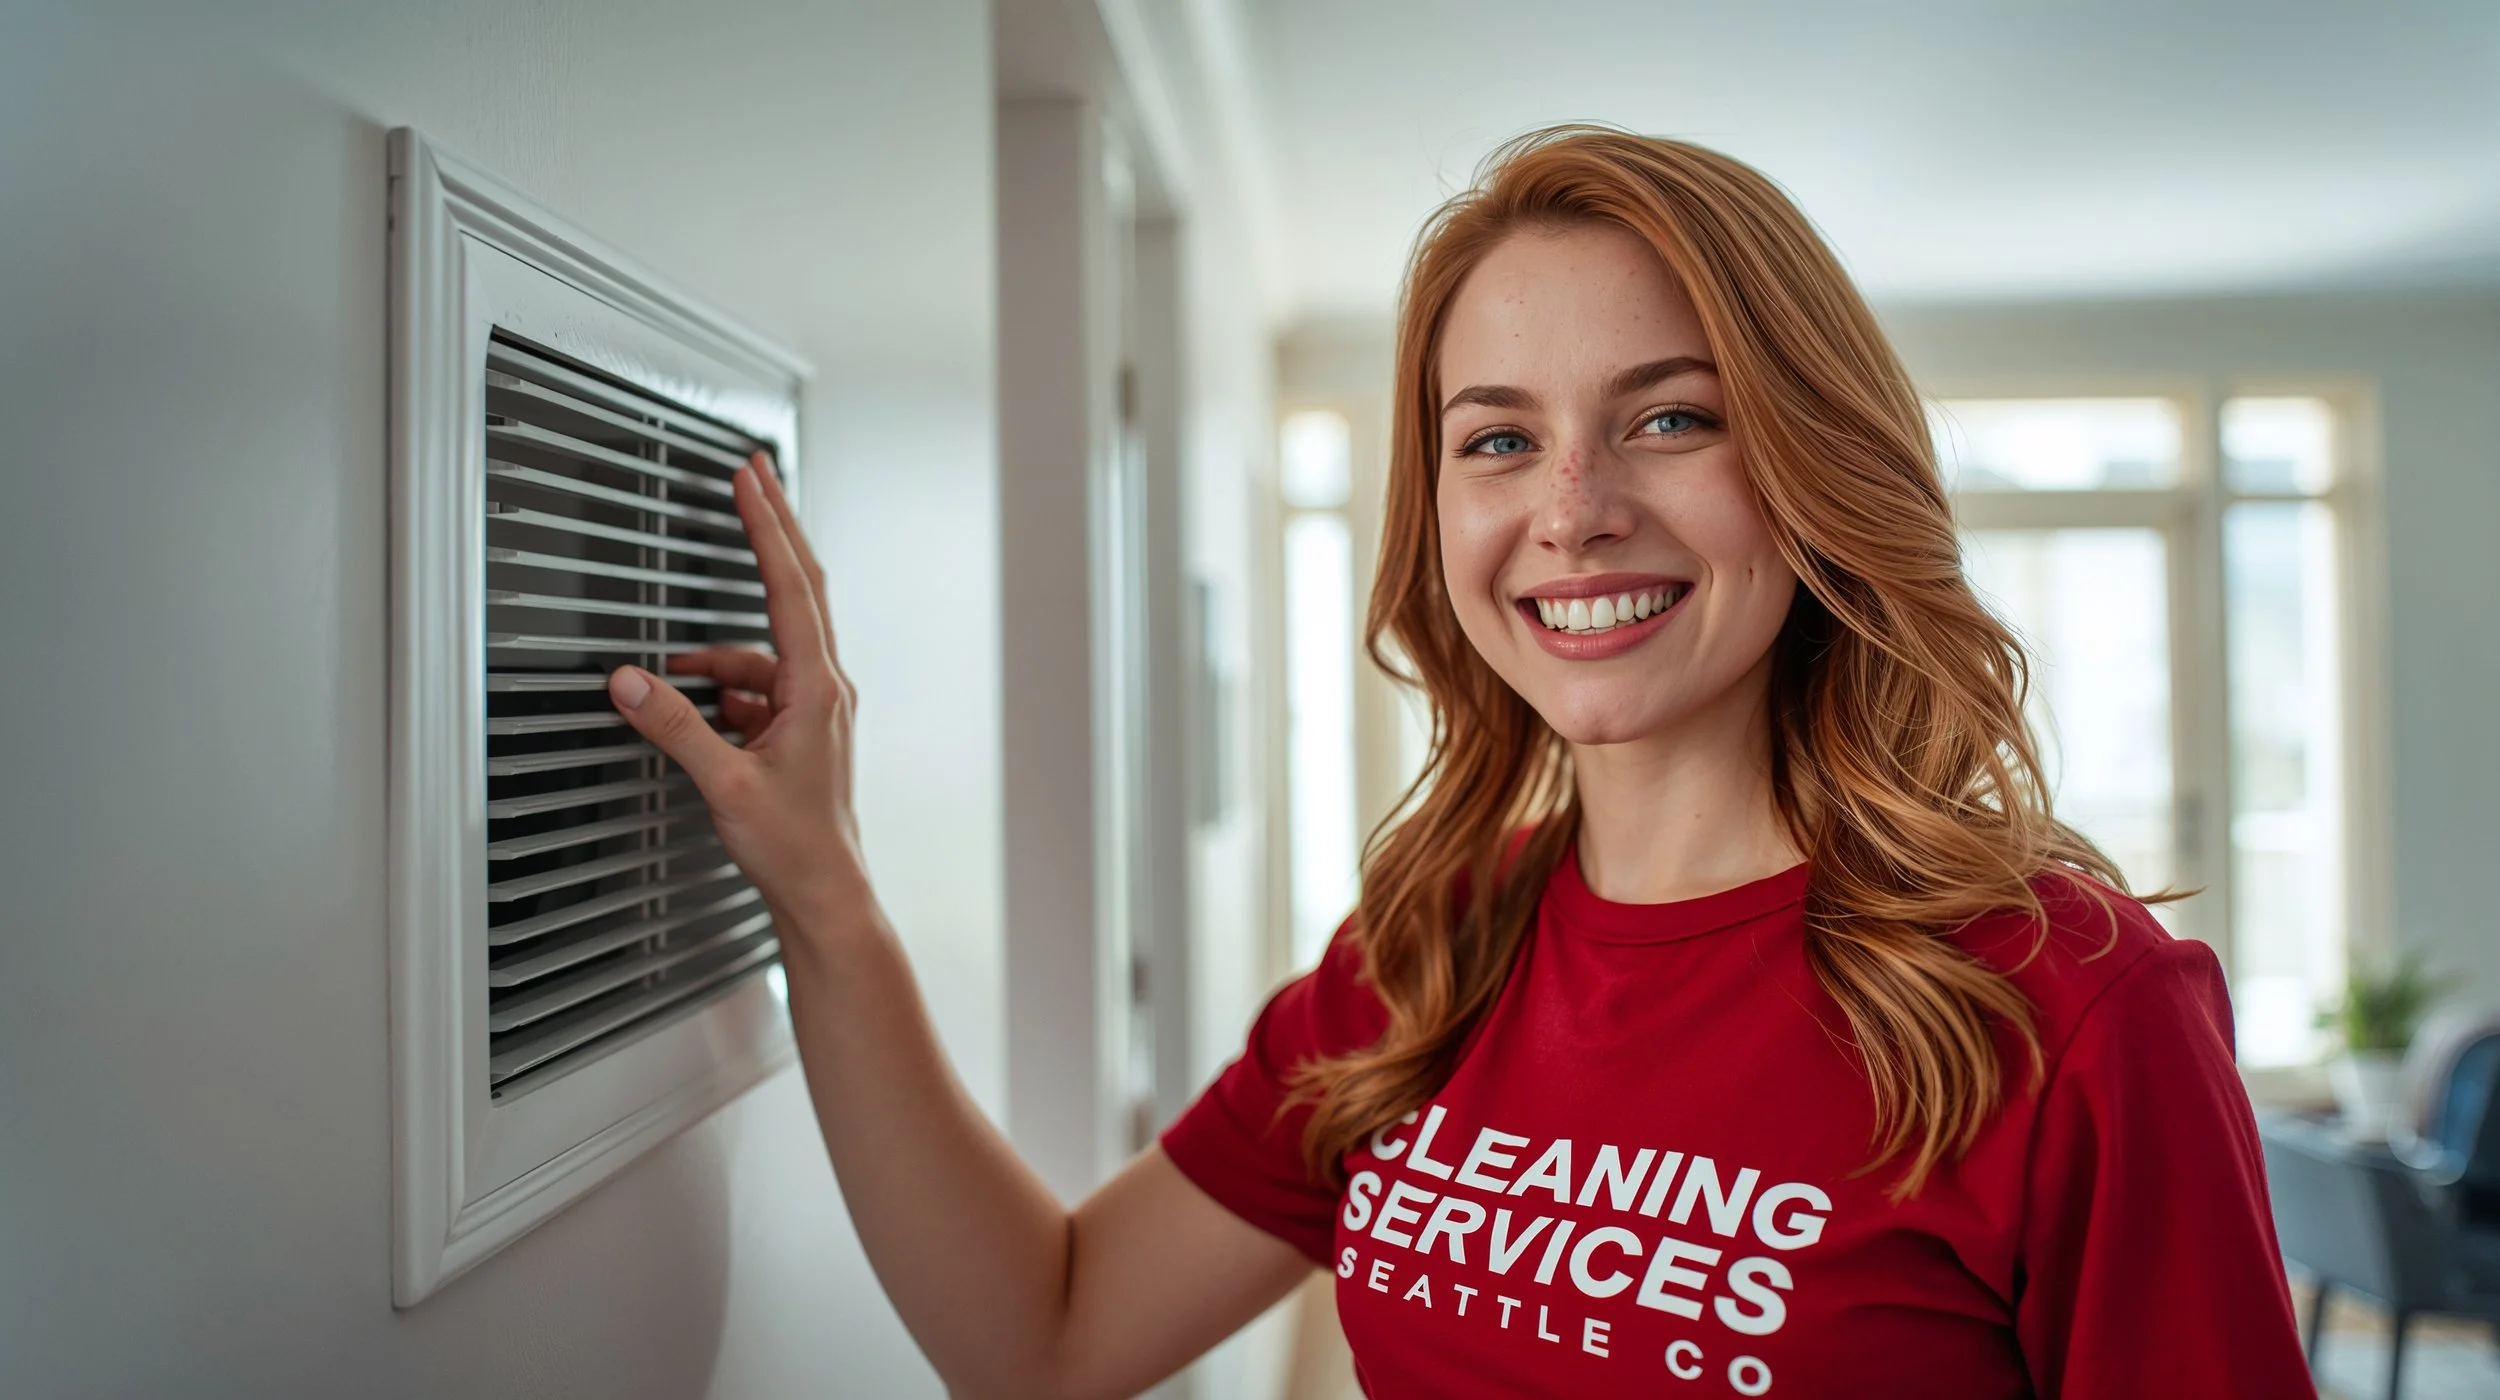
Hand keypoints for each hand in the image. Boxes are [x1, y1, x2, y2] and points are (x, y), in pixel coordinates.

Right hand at [606, 452, 869, 934]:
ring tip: (675, 675)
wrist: (824, 891)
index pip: (792, 587)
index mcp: (819, 690)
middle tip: (751, 475)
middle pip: (798, 588)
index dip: (767, 527)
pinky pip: (757, 681)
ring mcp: (816, 705)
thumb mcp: (724, 783)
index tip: (751, 480)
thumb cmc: (793, 846)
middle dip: (771, 530)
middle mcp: (825, 688)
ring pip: (765, 644)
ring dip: (718, 649)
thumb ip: (674, 726)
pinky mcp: (801, 725)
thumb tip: (631, 681)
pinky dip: (723, 683)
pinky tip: (696, 705)